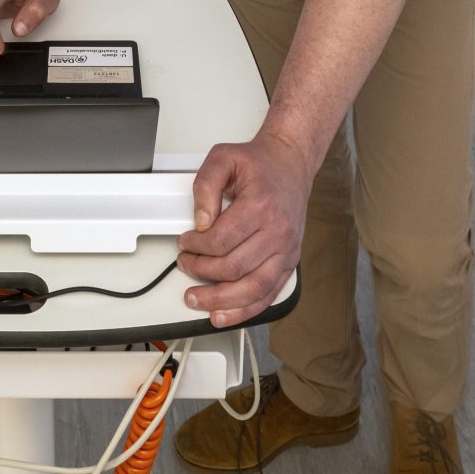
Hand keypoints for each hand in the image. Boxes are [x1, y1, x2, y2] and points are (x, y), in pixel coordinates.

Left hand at [178, 131, 312, 327]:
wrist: (290, 165)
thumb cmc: (259, 164)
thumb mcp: (223, 158)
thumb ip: (205, 186)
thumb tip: (200, 222)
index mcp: (260, 206)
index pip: (220, 240)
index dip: (195, 247)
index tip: (184, 243)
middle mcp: (278, 232)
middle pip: (233, 268)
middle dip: (201, 271)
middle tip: (185, 264)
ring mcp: (286, 251)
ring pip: (252, 289)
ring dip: (220, 301)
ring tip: (197, 300)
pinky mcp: (289, 262)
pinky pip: (268, 295)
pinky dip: (245, 310)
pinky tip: (225, 315)